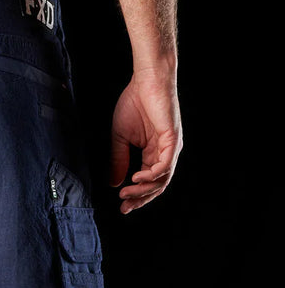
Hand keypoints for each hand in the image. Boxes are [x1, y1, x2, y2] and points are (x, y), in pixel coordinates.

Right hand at [110, 66, 182, 214]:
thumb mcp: (120, 138)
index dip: (135, 196)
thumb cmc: (134, 103)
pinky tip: (137, 177)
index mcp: (154, 153)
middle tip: (124, 207)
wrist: (146, 80)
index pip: (148, 182)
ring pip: (162, 179)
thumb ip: (118, 160)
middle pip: (157, 186)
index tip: (121, 206)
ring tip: (127, 193)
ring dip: (144, 190)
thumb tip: (114, 183)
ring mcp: (171, 146)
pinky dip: (152, 174)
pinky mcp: (173, 138)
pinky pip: (166, 164)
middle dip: (140, 199)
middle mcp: (165, 153)